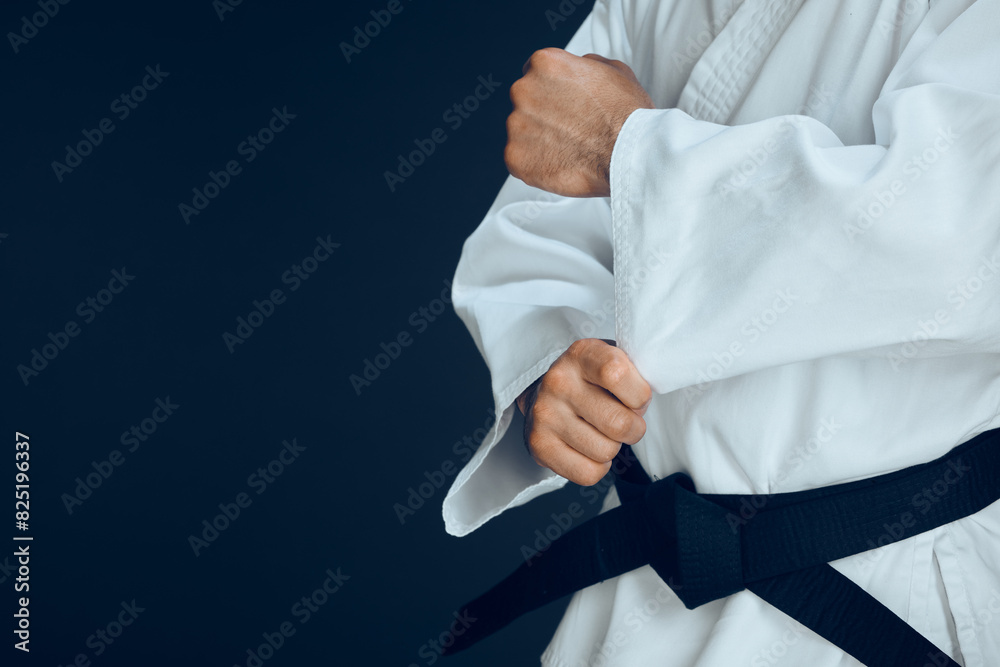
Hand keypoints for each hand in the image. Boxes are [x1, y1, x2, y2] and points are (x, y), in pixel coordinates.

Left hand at [505, 49, 654, 197]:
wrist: (630, 154)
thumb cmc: (627, 116)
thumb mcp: (614, 70)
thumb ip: (586, 64)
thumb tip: (579, 66)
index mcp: (544, 64)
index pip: (534, 73)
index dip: (550, 91)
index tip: (561, 104)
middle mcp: (524, 90)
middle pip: (525, 102)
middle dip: (543, 115)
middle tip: (570, 129)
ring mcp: (516, 125)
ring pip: (521, 131)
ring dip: (539, 139)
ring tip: (569, 148)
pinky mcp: (514, 157)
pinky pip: (519, 158)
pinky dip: (536, 163)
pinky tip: (561, 163)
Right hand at [517, 338, 651, 484]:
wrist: (542, 395)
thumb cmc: (590, 381)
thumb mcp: (612, 361)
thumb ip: (634, 373)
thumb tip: (648, 403)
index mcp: (581, 355)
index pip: (617, 374)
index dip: (639, 394)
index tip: (636, 397)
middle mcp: (558, 382)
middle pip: (619, 424)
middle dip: (632, 428)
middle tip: (623, 420)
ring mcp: (545, 415)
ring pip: (606, 452)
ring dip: (612, 447)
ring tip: (600, 431)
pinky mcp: (539, 445)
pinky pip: (588, 474)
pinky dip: (597, 467)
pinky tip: (587, 448)